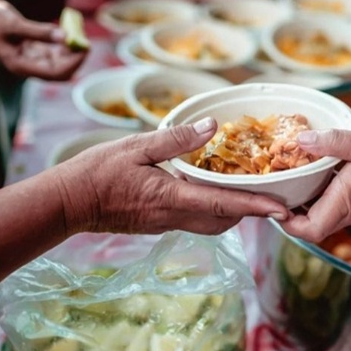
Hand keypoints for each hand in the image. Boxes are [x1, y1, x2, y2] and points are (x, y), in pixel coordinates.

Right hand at [0, 0, 86, 80]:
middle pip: (59, 71)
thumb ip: (40, 32)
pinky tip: (71, 33)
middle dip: (74, 59)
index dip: (72, 63)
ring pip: (58, 61)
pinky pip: (53, 51)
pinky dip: (63, 44)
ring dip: (70, 51)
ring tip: (81, 35)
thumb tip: (65, 37)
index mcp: (20, 66)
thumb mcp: (15, 24)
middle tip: (86, 42)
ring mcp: (30, 59)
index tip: (84, 48)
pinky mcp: (32, 49)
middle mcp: (27, 66)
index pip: (54, 72)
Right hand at [56, 118, 290, 235]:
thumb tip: (213, 127)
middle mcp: (173, 217)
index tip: (282, 210)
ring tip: (246, 188)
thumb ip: (176, 138)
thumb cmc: (96, 172)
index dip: (256, 207)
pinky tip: (209, 189)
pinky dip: (211, 208)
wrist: (68, 203)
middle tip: (269, 190)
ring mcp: (165, 224)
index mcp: (171, 198)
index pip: (224, 205)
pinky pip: (195, 220)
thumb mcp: (136, 146)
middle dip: (250, 210)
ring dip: (231, 210)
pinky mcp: (158, 224)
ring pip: (211, 224)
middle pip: (224, 220)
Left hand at [278, 130, 350, 242]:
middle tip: (278, 182)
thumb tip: (301, 140)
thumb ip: (333, 142)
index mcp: (346, 200)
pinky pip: (339, 207)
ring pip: (324, 214)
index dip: (285, 222)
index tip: (274, 202)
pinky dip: (326, 194)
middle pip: (311, 223)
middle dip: (291, 208)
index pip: (308, 230)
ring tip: (296, 173)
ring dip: (308, 199)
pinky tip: (323, 171)